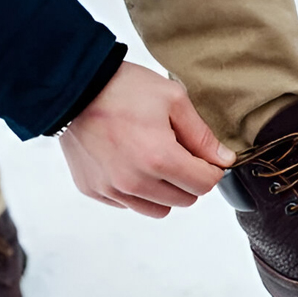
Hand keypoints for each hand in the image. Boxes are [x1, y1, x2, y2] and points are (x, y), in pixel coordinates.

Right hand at [59, 62, 235, 217]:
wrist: (73, 87)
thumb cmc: (124, 87)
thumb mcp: (173, 99)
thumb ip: (201, 135)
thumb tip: (224, 160)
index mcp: (159, 159)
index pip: (204, 184)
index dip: (211, 169)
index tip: (204, 156)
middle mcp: (134, 182)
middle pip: (185, 200)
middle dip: (189, 179)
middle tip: (178, 153)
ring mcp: (111, 189)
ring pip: (158, 209)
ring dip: (164, 191)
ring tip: (154, 160)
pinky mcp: (93, 190)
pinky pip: (128, 204)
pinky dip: (136, 191)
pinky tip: (129, 162)